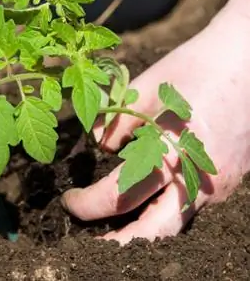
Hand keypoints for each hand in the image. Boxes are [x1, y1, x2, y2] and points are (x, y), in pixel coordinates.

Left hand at [61, 8, 249, 244]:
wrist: (247, 57)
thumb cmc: (194, 66)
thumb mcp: (145, 87)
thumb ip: (116, 121)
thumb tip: (98, 145)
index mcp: (172, 149)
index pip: (119, 194)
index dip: (87, 204)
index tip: (69, 201)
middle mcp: (198, 176)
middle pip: (155, 231)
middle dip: (119, 243)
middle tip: (89, 243)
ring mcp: (217, 182)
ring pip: (176, 225)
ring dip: (143, 233)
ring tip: (114, 231)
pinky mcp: (225, 179)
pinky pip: (191, 209)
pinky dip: (164, 215)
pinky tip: (146, 205)